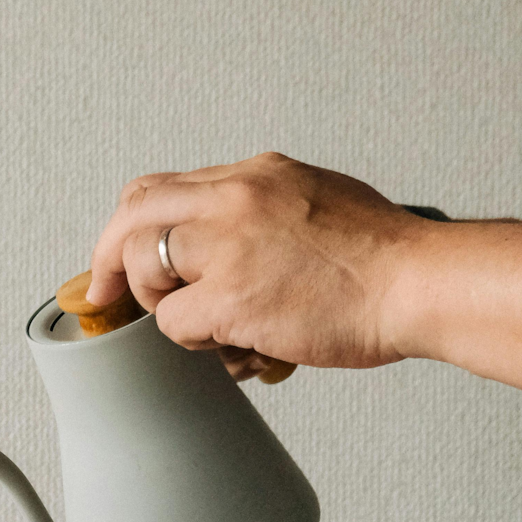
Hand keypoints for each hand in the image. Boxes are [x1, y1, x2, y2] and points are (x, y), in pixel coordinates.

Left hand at [88, 151, 423, 373]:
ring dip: (161, 306)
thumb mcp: (317, 201)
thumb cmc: (380, 261)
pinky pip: (173, 323)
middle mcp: (236, 196)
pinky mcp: (233, 296)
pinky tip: (233, 348)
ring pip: (143, 266)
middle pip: (132, 213)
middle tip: (103, 296)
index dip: (130, 227)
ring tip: (205, 326)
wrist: (418, 284)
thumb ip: (263, 214)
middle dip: (107, 260)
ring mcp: (231, 244)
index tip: (121, 260)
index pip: (163, 189)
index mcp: (256, 174)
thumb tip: (224, 246)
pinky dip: (192, 343)